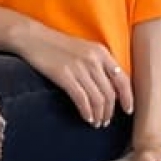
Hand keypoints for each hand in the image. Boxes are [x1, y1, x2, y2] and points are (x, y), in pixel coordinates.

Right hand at [16, 26, 133, 126]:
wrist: (32, 37)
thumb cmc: (57, 45)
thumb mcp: (84, 49)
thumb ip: (98, 64)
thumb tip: (109, 88)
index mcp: (101, 52)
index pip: (122, 79)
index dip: (128, 98)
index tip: (128, 110)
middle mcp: (93, 60)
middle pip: (110, 93)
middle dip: (110, 112)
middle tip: (105, 122)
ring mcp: (79, 68)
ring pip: (97, 99)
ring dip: (99, 115)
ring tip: (96, 123)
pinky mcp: (64, 75)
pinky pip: (81, 99)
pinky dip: (87, 112)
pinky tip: (86, 118)